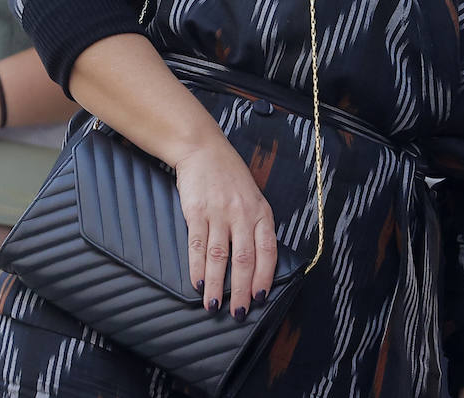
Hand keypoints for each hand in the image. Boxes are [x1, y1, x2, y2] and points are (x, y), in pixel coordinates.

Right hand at [170, 138, 278, 321]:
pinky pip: (197, 245)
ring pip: (219, 257)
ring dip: (216, 285)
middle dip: (241, 290)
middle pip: (244, 259)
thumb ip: (255, 225)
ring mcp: (219, 212)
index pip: (267, 251)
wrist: (203, 150)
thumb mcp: (252, 197)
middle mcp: (242, 214)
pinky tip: (197, 283)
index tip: (259, 297)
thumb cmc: (229, 176)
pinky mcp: (196, 212)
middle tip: (238, 312)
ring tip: (214, 305)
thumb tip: (257, 263)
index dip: (264, 276)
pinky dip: (197, 268)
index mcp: (261, 211)